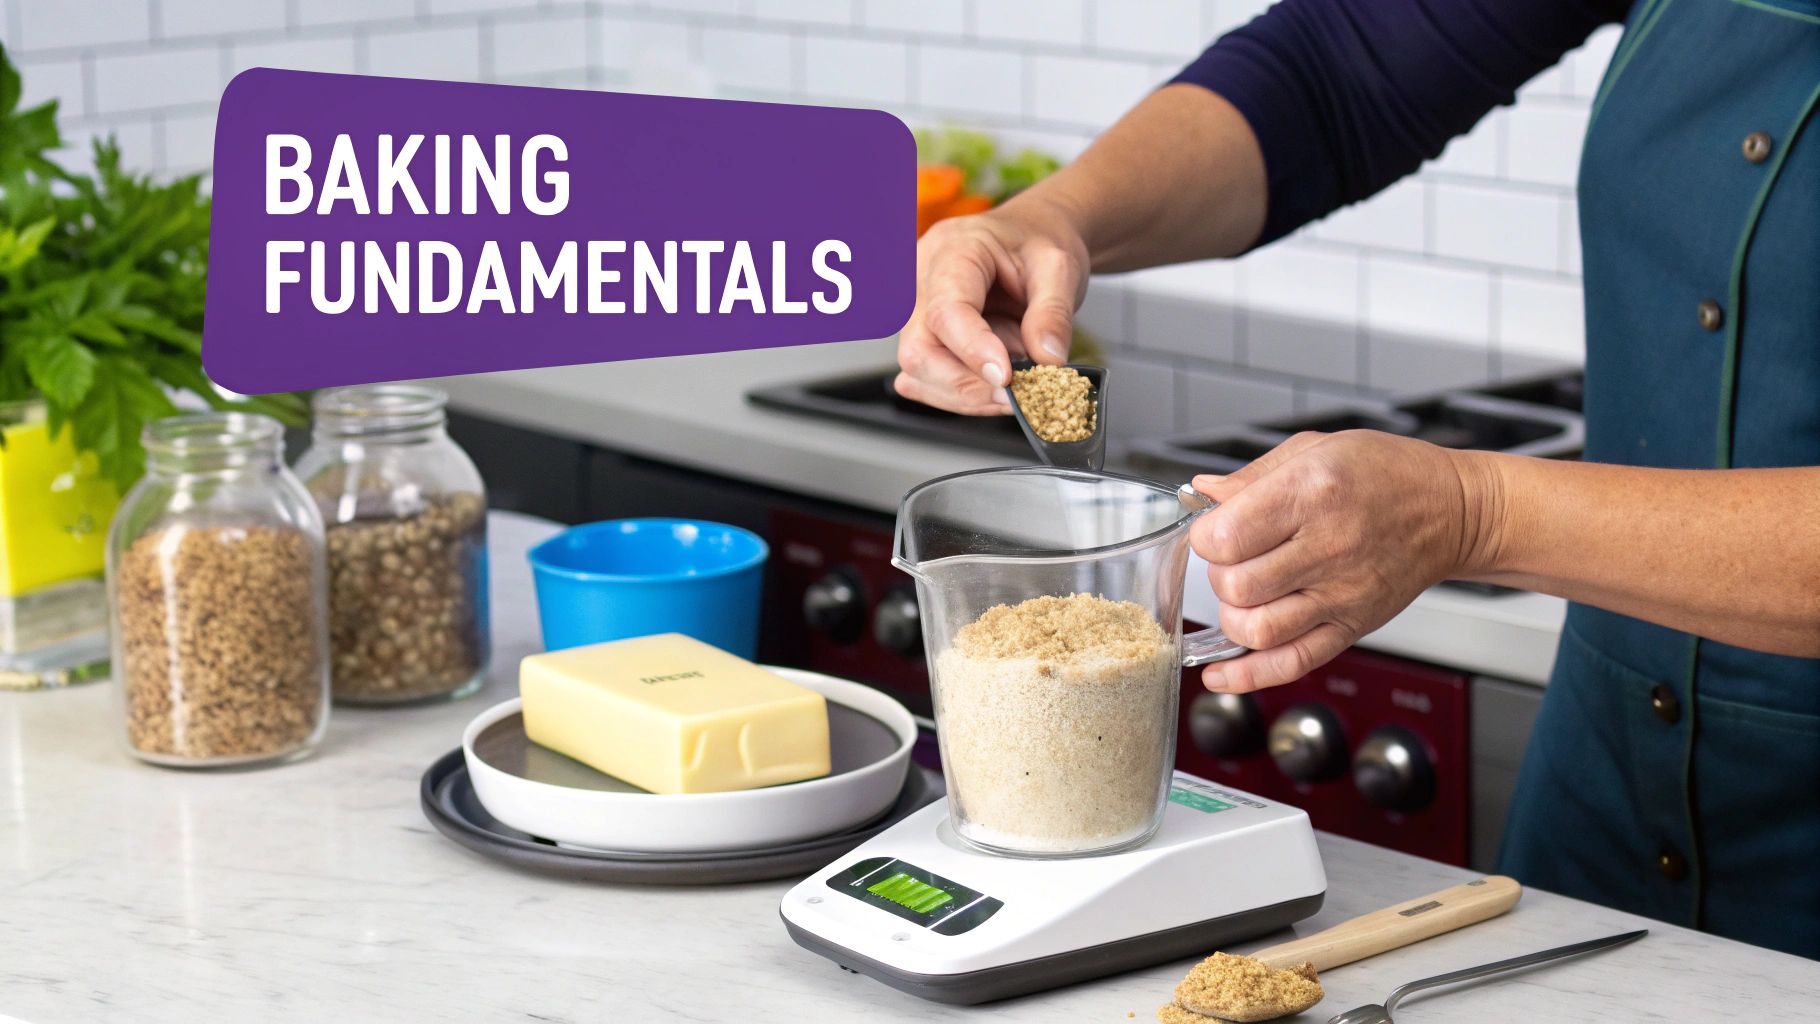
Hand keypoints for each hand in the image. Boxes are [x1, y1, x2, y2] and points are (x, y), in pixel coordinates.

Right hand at [894, 196, 1088, 414]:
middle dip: (968, 385)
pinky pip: (926, 381)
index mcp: (953, 250)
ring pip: (919, 374)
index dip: (973, 350)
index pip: (946, 310)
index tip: (1007, 378)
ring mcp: (915, 311)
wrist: (1030, 237)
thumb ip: (1053, 314)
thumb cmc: (1036, 242)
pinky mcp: (920, 337)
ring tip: (1015, 370)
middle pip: (919, 351)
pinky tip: (994, 376)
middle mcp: (920, 280)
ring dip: (971, 390)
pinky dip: (963, 392)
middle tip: (1017, 395)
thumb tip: (1046, 361)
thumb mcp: (1060, 267)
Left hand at [1188, 430, 1499, 692]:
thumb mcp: (1316, 448)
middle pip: (1236, 585)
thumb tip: (1202, 492)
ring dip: (1233, 617)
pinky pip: (1291, 664)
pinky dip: (1248, 676)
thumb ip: (1251, 476)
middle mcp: (1327, 548)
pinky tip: (1220, 674)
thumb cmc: (1386, 474)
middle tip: (1233, 560)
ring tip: (1247, 595)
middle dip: (1218, 574)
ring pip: (1257, 630)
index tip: (1215, 529)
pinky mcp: (1351, 627)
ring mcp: (1341, 595)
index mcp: (1311, 494)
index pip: (1226, 536)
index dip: (1206, 536)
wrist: (1451, 510)